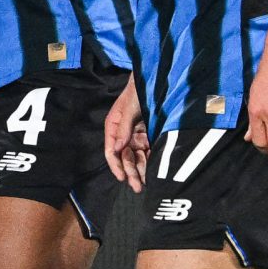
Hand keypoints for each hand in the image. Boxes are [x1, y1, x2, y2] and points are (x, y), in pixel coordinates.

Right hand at [104, 77, 147, 191]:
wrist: (156, 81)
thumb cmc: (137, 91)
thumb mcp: (129, 108)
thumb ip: (123, 128)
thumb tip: (117, 149)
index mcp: (113, 127)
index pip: (111, 151)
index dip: (116, 165)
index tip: (123, 177)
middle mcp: (123, 134)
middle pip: (124, 158)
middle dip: (130, 172)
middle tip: (137, 187)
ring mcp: (136, 136)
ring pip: (136, 158)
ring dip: (140, 171)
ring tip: (145, 184)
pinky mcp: (148, 136)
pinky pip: (147, 152)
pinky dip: (149, 162)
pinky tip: (152, 173)